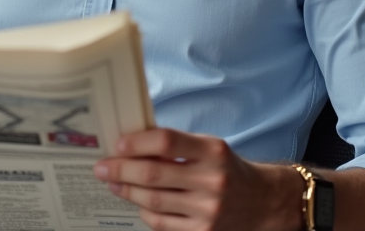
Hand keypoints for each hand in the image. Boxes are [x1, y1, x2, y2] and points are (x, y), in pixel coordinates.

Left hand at [94, 129, 292, 230]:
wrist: (263, 202)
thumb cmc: (227, 168)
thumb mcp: (209, 147)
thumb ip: (176, 145)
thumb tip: (130, 144)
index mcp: (213, 151)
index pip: (166, 142)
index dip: (136, 143)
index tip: (117, 144)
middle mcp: (213, 180)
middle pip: (154, 175)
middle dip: (121, 170)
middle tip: (101, 167)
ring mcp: (208, 210)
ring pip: (153, 201)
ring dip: (126, 191)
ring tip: (112, 182)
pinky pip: (162, 223)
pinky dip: (144, 212)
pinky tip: (137, 201)